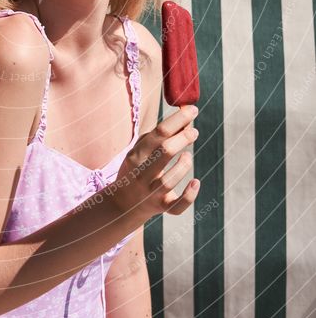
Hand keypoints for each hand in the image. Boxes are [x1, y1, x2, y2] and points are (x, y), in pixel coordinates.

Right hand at [109, 104, 199, 223]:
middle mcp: (142, 174)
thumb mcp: (140, 150)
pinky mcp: (161, 207)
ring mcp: (151, 193)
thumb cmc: (137, 169)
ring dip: (184, 164)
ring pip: (170, 180)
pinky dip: (189, 195)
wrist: (123, 203)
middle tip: (194, 131)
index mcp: (136, 155)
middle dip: (183, 138)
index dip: (179, 119)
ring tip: (187, 156)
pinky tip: (195, 182)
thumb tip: (185, 121)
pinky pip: (177, 206)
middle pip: (165, 152)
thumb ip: (159, 136)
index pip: (159, 132)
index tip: (192, 110)